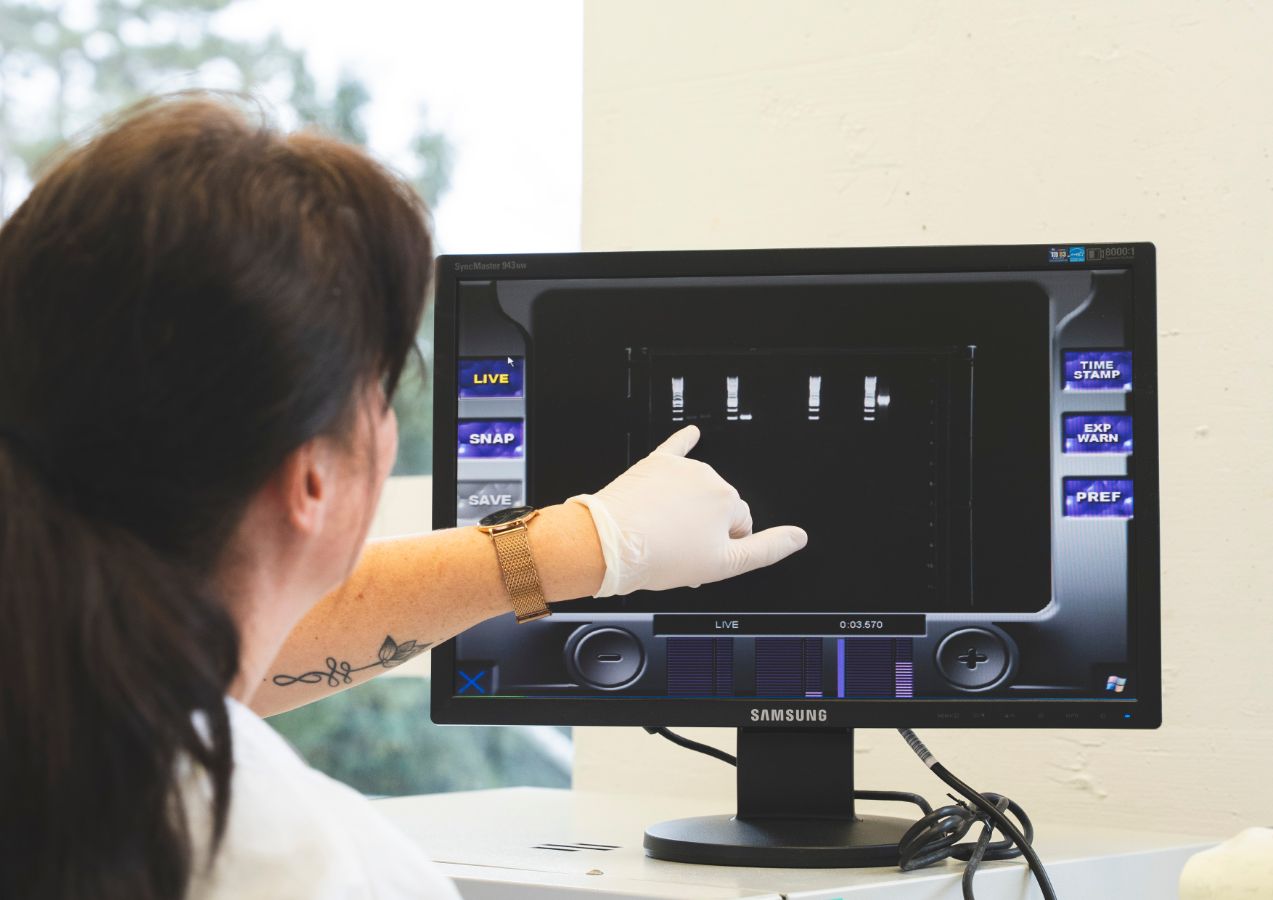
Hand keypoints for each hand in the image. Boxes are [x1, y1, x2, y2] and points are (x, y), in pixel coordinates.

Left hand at [569, 425, 807, 595]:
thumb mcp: (723, 565)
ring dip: (688, 509)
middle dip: (706, 527)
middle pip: (718, 507)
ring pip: (696, 490)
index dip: (724, 547)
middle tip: (681, 551)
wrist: (610, 544)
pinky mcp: (655, 464)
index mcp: (728, 501)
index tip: (704, 557)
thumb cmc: (660, 557)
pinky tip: (691, 434)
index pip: (742, 526)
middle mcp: (708, 478)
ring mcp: (680, 470)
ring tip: (663, 533)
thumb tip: (798, 537)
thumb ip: (767, 549)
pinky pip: (675, 449)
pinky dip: (684, 442)